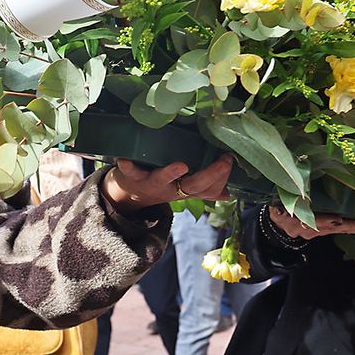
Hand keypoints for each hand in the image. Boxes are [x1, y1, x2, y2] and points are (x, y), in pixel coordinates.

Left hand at [100, 155, 233, 212]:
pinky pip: (130, 170)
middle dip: (210, 175)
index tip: (230, 160)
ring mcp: (151, 182)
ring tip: (182, 165)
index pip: (209, 187)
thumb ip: (204, 188)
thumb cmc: (159, 184)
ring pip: (163, 179)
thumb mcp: (182, 189)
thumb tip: (227, 193)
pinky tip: (124, 159)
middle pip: (193, 186)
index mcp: (185, 189)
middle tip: (225, 161)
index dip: (221, 177)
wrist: (126, 195)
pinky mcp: (131, 175)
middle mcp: (171, 187)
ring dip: (171, 173)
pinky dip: (127, 165)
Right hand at [269, 206, 354, 240]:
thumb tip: (280, 209)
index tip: (338, 221)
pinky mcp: (328, 228)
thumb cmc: (278, 215)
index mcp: (303, 225)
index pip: (318, 222)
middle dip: (354, 226)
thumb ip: (280, 211)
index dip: (328, 221)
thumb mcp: (277, 212)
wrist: (279, 226)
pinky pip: (345, 228)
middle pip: (337, 227)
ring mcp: (324, 230)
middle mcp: (317, 229)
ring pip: (345, 229)